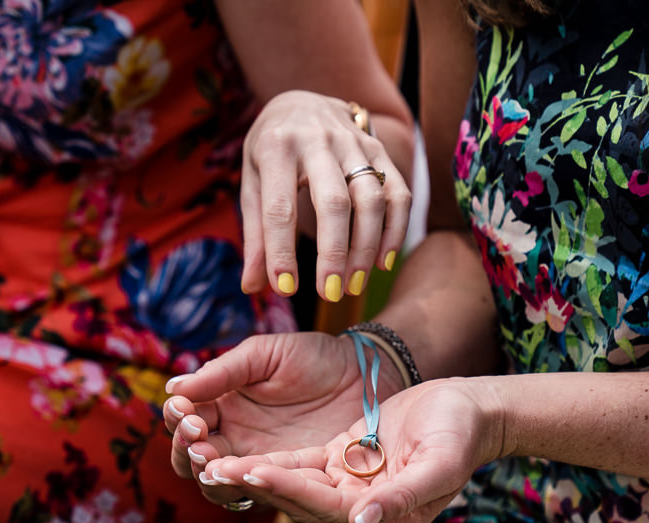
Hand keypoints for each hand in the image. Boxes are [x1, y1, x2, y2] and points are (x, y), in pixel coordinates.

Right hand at [164, 331, 407, 507]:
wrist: (365, 374)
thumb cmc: (313, 357)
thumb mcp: (264, 355)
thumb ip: (222, 373)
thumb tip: (172, 389)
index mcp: (222, 405)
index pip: (185, 421)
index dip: (177, 418)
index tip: (184, 409)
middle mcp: (233, 439)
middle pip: (191, 459)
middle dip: (185, 449)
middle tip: (196, 434)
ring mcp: (258, 463)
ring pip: (217, 482)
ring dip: (206, 472)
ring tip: (209, 457)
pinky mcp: (287, 481)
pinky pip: (257, 492)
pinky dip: (242, 487)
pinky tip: (240, 474)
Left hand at [201, 377, 504, 522]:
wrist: (470, 412)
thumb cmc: (460, 435)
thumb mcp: (438, 465)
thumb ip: (401, 498)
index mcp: (384, 521)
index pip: (325, 506)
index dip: (286, 490)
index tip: (251, 474)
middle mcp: (361, 513)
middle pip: (300, 501)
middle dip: (257, 486)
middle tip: (213, 472)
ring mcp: (349, 490)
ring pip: (293, 485)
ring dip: (255, 477)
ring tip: (213, 466)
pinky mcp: (341, 465)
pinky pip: (300, 468)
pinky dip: (271, 464)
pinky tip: (238, 457)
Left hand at [239, 90, 410, 301]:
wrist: (300, 102)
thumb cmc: (270, 153)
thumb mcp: (252, 184)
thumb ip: (255, 236)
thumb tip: (252, 287)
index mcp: (276, 147)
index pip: (279, 207)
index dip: (282, 251)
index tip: (285, 288)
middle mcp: (317, 140)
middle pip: (333, 203)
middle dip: (333, 253)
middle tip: (329, 294)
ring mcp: (353, 142)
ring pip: (370, 199)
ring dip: (365, 248)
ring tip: (354, 285)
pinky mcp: (379, 149)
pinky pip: (396, 192)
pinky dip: (394, 230)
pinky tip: (383, 263)